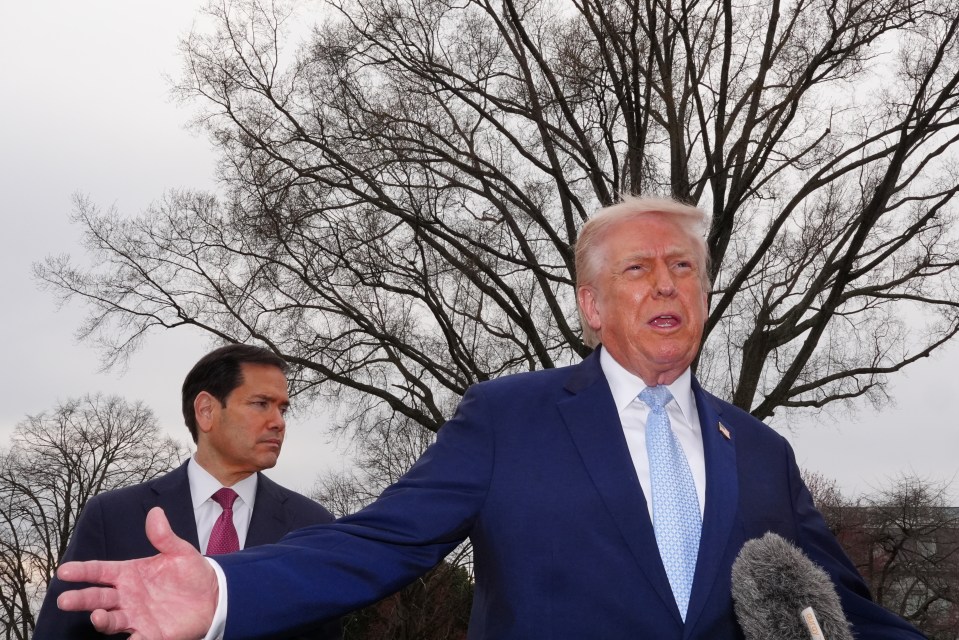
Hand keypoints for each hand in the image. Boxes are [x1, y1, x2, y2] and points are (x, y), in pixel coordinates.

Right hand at [56, 507, 217, 639]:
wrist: (213, 595)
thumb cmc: (190, 573)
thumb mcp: (179, 552)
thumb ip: (164, 536)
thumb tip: (155, 512)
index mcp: (128, 574)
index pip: (100, 571)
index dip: (82, 571)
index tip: (64, 571)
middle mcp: (126, 596)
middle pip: (98, 598)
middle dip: (80, 599)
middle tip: (65, 600)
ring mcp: (136, 616)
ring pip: (110, 621)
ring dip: (101, 620)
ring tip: (97, 616)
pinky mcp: (150, 634)